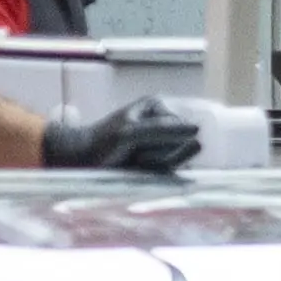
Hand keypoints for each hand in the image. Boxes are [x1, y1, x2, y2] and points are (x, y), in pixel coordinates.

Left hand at [44, 98, 202, 175]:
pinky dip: (157, 172)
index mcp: (158, 108)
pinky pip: (174, 170)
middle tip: (135, 152)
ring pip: (180, 159)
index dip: (164, 140)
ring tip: (135, 160)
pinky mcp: (161, 160)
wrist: (81, 161)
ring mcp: (164, 143)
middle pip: (184, 144)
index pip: (184, 129)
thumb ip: (163, 131)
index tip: (138, 140)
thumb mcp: (130, 134)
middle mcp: (164, 123)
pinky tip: (140, 168)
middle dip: (161, 153)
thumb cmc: (101, 143)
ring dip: (157, 164)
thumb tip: (198, 130)